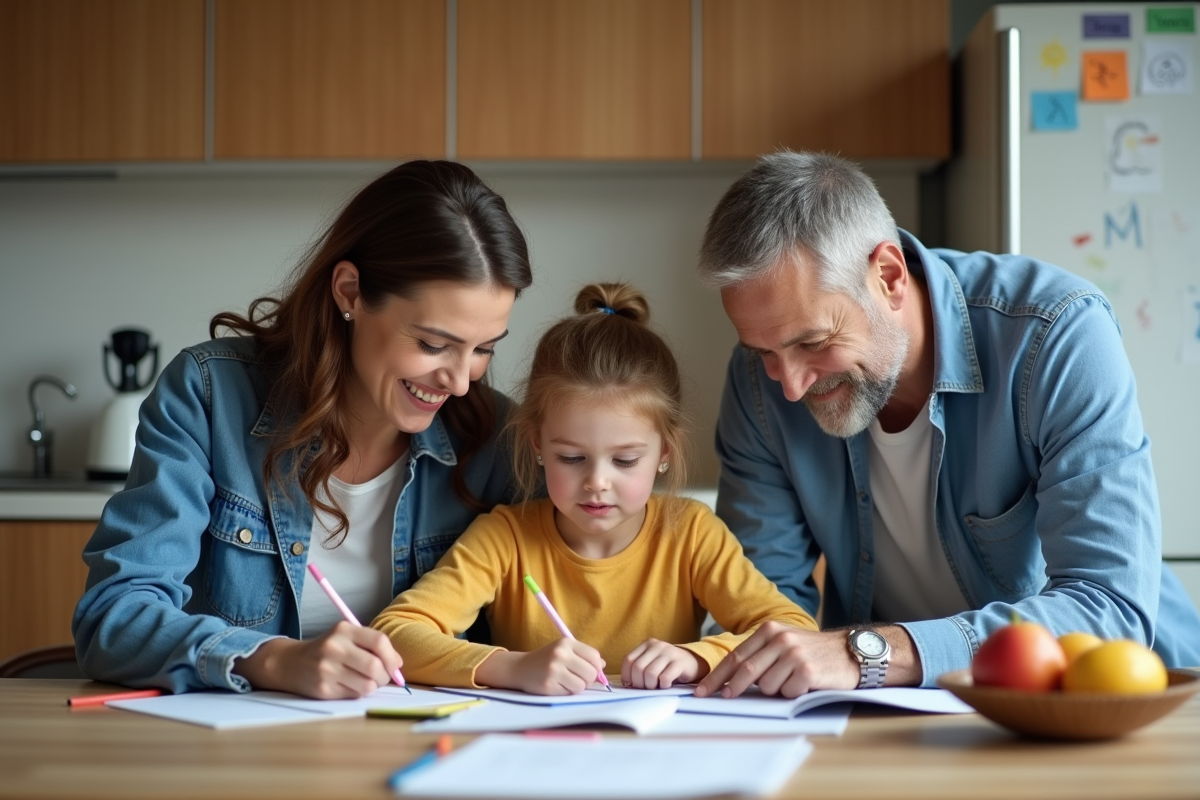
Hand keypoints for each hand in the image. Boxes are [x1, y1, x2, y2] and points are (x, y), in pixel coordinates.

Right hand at [232, 621, 404, 698]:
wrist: (289, 663)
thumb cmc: (327, 650)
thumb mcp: (345, 637)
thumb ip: (371, 645)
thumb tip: (398, 665)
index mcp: (344, 630)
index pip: (379, 641)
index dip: (392, 656)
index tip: (395, 664)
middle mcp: (334, 647)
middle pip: (375, 666)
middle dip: (385, 676)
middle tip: (382, 677)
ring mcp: (327, 669)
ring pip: (367, 685)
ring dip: (372, 686)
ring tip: (365, 681)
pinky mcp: (323, 689)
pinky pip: (354, 695)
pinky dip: (358, 693)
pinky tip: (349, 685)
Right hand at [476, 639, 605, 694]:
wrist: (520, 668)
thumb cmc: (546, 659)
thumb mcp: (564, 651)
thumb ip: (584, 656)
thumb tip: (603, 665)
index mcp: (566, 643)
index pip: (594, 656)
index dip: (597, 667)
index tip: (592, 671)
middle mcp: (560, 654)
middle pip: (591, 673)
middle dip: (588, 679)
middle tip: (578, 678)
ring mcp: (553, 670)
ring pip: (581, 685)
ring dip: (577, 687)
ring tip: (566, 681)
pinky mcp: (548, 685)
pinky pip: (569, 693)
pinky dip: (566, 692)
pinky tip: (556, 685)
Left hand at [621, 639, 708, 688]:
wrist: (692, 663)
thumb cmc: (668, 667)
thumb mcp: (652, 662)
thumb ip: (640, 668)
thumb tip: (627, 684)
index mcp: (647, 644)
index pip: (628, 660)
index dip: (627, 676)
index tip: (632, 685)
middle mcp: (657, 645)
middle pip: (638, 668)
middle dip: (639, 683)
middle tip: (646, 688)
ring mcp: (669, 652)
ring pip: (650, 673)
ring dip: (651, 686)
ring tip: (656, 687)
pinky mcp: (679, 662)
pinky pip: (664, 678)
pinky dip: (663, 686)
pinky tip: (666, 685)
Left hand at [693, 622, 859, 698]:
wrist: (850, 651)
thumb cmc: (812, 651)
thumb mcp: (784, 642)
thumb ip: (760, 654)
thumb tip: (728, 680)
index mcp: (770, 630)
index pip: (735, 656)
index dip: (717, 676)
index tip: (702, 691)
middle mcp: (780, 640)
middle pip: (745, 671)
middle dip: (730, 688)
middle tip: (722, 699)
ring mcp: (794, 655)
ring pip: (767, 686)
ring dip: (775, 691)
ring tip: (791, 681)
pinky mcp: (808, 671)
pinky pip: (788, 693)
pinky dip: (792, 694)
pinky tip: (804, 684)